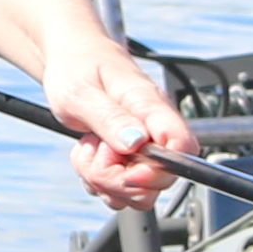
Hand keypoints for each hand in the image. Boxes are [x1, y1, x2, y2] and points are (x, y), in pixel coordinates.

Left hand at [36, 34, 195, 207]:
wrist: (69, 60)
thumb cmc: (77, 68)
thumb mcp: (81, 92)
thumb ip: (109, 118)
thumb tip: (137, 142)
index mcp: (151, 107)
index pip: (182, 147)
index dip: (159, 170)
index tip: (125, 170)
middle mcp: (154, 131)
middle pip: (160, 180)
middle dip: (120, 179)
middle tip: (94, 149)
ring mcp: (143, 148)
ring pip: (139, 191)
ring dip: (105, 181)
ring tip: (88, 148)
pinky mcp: (129, 161)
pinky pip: (122, 189)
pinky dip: (99, 182)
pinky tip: (88, 156)